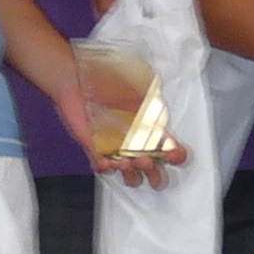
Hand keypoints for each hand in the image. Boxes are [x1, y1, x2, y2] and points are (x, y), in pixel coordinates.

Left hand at [70, 70, 186, 188]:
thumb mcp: (139, 88)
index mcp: (150, 128)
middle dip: (154, 174)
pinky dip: (105, 168)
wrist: (78, 79)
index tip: (172, 154)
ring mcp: (116, 147)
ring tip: (126, 161)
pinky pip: (102, 166)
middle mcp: (135, 141)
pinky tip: (107, 162)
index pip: (170, 149)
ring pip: (130, 174)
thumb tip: (165, 117)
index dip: (175, 156)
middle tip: (147, 162)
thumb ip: (153, 103)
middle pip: (153, 170)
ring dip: (131, 173)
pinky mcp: (95, 148)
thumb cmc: (107, 80)